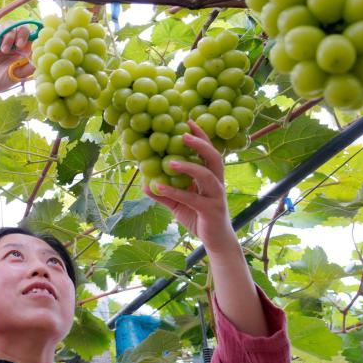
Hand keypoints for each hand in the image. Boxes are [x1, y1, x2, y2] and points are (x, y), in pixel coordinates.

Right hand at [0, 23, 34, 96]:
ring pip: (8, 25)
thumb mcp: (20, 73)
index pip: (30, 33)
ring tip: (4, 51)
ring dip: (8, 37)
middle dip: (21, 33)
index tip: (31, 43)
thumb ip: (31, 65)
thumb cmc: (2, 80)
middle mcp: (10, 40)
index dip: (33, 34)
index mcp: (21, 47)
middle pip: (20, 25)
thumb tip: (42, 56)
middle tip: (19, 45)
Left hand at [143, 120, 239, 253]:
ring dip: (188, 165)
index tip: (188, 120)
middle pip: (213, 158)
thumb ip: (164, 193)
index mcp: (211, 177)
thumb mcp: (179, 204)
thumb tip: (145, 183)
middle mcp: (217, 183)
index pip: (208, 152)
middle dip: (200, 143)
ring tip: (169, 161)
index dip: (201, 136)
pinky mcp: (211, 210)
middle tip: (183, 133)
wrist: (216, 242)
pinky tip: (160, 187)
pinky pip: (192, 198)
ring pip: (207, 175)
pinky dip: (175, 191)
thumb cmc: (199, 218)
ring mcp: (216, 196)